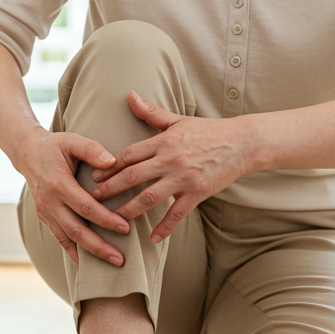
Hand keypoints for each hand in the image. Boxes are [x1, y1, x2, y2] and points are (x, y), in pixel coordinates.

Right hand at [18, 127, 130, 266]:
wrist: (27, 152)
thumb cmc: (55, 145)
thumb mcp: (73, 140)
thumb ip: (93, 149)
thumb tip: (112, 162)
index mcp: (58, 184)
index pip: (86, 207)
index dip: (106, 219)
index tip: (125, 227)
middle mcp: (49, 202)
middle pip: (76, 230)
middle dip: (99, 246)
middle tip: (120, 259)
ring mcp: (45, 212)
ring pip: (68, 238)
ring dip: (89, 253)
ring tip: (111, 263)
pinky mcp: (44, 217)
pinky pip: (59, 238)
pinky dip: (72, 252)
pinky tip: (86, 264)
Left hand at [89, 92, 249, 241]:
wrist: (241, 142)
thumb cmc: (208, 130)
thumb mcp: (178, 120)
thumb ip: (151, 112)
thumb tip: (130, 95)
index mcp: (163, 141)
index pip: (129, 154)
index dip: (109, 165)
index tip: (94, 174)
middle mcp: (170, 160)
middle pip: (133, 176)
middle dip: (111, 188)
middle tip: (93, 198)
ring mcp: (183, 178)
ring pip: (149, 197)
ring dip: (129, 209)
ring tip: (114, 219)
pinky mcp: (197, 193)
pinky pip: (177, 214)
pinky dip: (164, 228)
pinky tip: (152, 239)